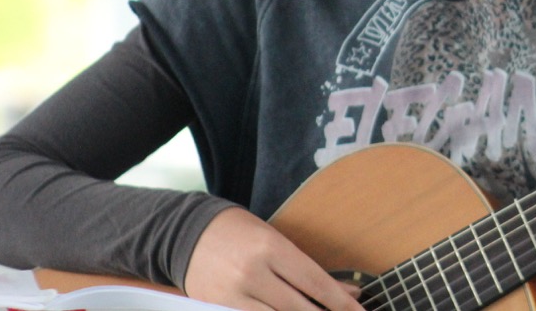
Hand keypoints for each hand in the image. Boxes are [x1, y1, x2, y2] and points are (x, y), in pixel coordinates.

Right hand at [184, 207, 364, 310]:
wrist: (187, 233)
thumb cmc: (241, 232)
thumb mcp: (277, 240)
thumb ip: (310, 269)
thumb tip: (348, 292)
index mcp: (271, 247)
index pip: (315, 282)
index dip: (340, 302)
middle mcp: (253, 272)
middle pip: (299, 308)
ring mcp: (234, 295)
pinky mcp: (218, 308)